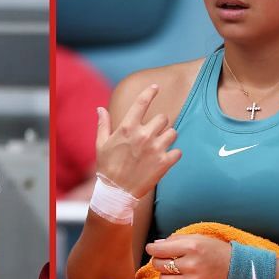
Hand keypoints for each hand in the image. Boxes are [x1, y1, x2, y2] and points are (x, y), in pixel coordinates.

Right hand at [95, 84, 182, 198]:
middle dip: (159, 125)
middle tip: (152, 135)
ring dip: (168, 138)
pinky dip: (173, 155)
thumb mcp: (101, 144)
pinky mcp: (164, 162)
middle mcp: (143, 135)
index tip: (156, 87)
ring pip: (173, 132)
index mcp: (127, 128)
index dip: (150, 92)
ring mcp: (155, 149)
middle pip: (163, 118)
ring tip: (159, 147)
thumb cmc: (107, 166)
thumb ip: (103, 124)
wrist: (116, 192)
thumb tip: (100, 108)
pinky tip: (164, 159)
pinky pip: (178, 151)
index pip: (141, 102)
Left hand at [145, 235, 232, 278]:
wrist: (238, 269)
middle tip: (166, 259)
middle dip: (158, 261)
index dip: (152, 249)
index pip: (159, 250)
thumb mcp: (198, 238)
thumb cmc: (215, 251)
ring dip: (165, 275)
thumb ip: (175, 240)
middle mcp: (191, 264)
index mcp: (191, 247)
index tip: (152, 249)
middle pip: (159, 265)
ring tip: (174, 271)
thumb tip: (154, 245)